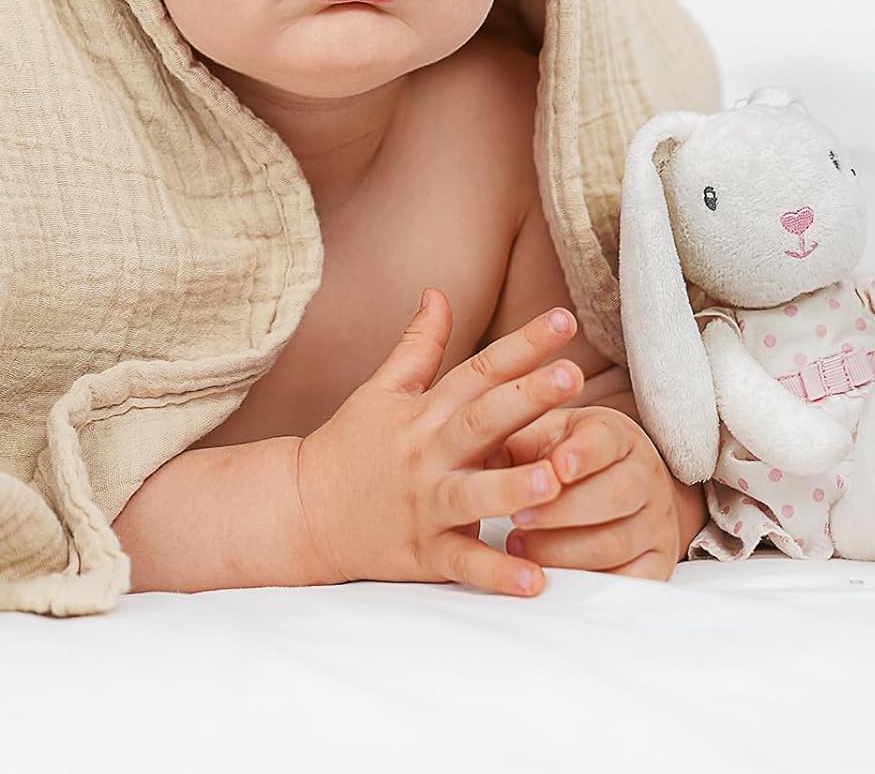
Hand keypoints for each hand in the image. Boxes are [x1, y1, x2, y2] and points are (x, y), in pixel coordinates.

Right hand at [295, 289, 584, 597]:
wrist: (301, 511)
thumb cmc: (350, 447)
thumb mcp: (381, 389)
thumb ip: (417, 345)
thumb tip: (437, 292)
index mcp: (425, 411)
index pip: (479, 369)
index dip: (522, 344)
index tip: (564, 318)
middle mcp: (428, 453)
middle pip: (482, 420)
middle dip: (528, 398)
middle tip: (573, 374)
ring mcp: (425, 504)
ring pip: (472, 495)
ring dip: (512, 488)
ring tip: (553, 480)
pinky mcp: (421, 553)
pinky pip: (462, 564)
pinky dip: (496, 574)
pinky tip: (534, 581)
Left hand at [485, 406, 681, 579]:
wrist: (622, 490)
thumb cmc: (564, 459)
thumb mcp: (544, 436)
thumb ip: (516, 440)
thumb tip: (479, 453)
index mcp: (617, 436)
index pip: (607, 440)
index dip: (582, 454)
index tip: (555, 468)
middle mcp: (645, 477)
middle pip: (617, 493)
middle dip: (562, 510)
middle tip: (516, 518)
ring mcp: (655, 523)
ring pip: (617, 541)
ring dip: (563, 548)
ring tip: (519, 546)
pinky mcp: (657, 565)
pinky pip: (630, 582)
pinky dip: (589, 583)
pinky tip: (552, 577)